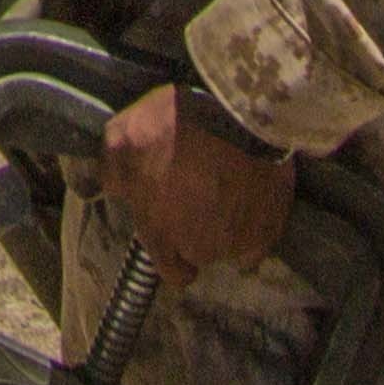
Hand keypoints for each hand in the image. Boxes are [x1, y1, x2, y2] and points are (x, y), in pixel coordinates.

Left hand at [100, 83, 295, 286]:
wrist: (236, 113)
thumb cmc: (174, 124)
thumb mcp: (124, 137)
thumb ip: (112, 170)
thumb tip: (112, 189)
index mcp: (161, 232)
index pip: (171, 272)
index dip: (173, 257)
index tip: (178, 236)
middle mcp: (200, 247)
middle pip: (201, 252)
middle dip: (198, 230)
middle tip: (200, 194)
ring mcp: (239, 241)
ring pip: (231, 244)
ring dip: (228, 225)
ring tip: (226, 189)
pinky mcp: (270, 227)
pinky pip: (260, 238)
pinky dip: (256, 224)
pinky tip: (251, 198)